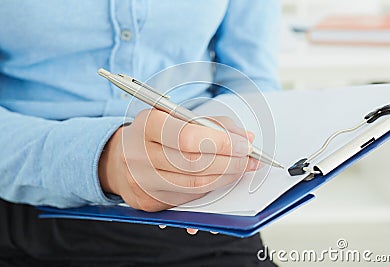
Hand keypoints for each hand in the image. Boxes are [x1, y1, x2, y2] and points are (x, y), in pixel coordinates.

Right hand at [98, 108, 259, 211]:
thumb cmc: (156, 133)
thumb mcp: (178, 117)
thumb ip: (213, 124)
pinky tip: (219, 181)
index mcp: (147, 125)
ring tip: (240, 169)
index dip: (221, 143)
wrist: (120, 156)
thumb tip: (246, 138)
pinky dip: (208, 191)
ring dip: (225, 179)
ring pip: (193, 186)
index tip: (245, 145)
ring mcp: (140, 182)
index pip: (187, 137)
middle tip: (250, 160)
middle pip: (194, 165)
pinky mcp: (146, 203)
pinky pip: (186, 200)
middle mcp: (138, 154)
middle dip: (230, 163)